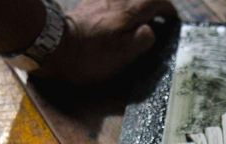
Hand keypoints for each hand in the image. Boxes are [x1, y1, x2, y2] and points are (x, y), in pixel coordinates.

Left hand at [37, 0, 177, 84]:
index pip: (156, 2)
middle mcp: (116, 0)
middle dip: (153, 4)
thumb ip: (144, 38)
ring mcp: (100, 0)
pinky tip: (116, 15)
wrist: (53, 47)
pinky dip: (119, 4)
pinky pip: (109, 0)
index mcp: (129, 11)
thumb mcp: (124, 55)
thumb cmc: (91, 56)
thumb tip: (151, 29)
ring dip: (136, 5)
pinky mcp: (86, 4)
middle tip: (158, 17)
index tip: (172, 19)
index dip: (167, 10)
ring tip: (140, 18)